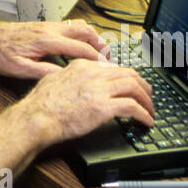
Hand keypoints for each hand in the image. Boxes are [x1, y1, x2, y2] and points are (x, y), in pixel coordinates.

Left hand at [0, 16, 108, 79]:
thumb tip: (64, 77)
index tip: (106, 69)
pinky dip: (83, 34)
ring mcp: (50, 25)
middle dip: (101, 45)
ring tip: (100, 53)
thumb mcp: (19, 68)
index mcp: (46, 41)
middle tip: (109, 60)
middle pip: (86, 31)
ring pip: (80, 26)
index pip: (80, 48)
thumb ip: (43, 72)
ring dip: (93, 37)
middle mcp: (51, 29)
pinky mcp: (47, 26)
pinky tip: (83, 45)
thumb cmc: (0, 52)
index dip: (96, 59)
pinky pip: (72, 26)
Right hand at [24, 58, 153, 146]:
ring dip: (147, 100)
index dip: (128, 77)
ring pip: (135, 88)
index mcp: (83, 66)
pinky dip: (143, 114)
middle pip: (129, 74)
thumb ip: (68, 77)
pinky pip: (132, 107)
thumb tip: (74, 82)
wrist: (37, 117)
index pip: (114, 67)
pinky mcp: (103, 107)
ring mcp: (99, 89)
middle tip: (149, 95)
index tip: (133, 85)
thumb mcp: (54, 79)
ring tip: (150, 110)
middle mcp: (94, 74)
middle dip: (143, 85)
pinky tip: (146, 122)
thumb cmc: (40, 104)